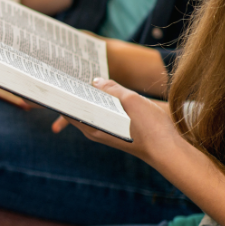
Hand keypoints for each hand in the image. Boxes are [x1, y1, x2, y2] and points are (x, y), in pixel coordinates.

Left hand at [51, 78, 179, 162]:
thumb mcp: (131, 100)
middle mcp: (93, 131)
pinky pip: (99, 115)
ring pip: (88, 111)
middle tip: (69, 74)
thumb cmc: (151, 127)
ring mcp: (103, 132)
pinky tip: (102, 92)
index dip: (61, 92)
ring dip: (86, 97)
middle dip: (71, 92)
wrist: (168, 151)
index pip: (66, 107)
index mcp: (92, 125)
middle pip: (75, 109)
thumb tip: (95, 82)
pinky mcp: (112, 132)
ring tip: (84, 79)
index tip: (56, 78)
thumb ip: (111, 89)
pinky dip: (97, 103)